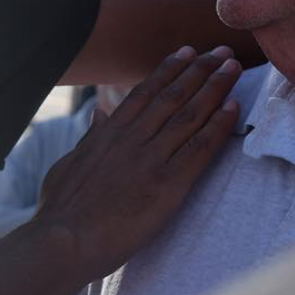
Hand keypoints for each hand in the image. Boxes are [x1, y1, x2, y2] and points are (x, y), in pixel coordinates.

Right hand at [31, 45, 240, 283]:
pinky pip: (200, 148)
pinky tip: (234, 107)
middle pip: (172, 96)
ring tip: (233, 67)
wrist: (63, 242)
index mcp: (108, 134)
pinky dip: (219, 125)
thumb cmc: (60, 212)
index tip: (187, 52)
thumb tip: (99, 113)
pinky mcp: (167, 186)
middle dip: (199, 70)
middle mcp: (132, 139)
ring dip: (214, 88)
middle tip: (221, 52)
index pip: (144, 92)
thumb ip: (89, 138)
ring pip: (190, 114)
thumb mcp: (67, 165)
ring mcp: (150, 160)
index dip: (168, 70)